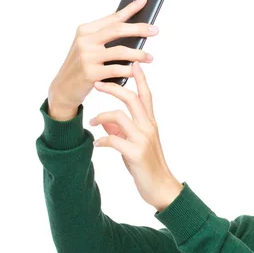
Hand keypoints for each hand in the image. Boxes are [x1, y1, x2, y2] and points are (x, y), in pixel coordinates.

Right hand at [48, 0, 157, 113]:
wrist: (64, 87)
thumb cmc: (81, 66)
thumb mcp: (88, 48)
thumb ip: (105, 39)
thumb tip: (133, 33)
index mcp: (85, 30)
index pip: (112, 17)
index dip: (130, 9)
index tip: (144, 1)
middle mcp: (85, 40)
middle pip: (118, 30)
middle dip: (139, 29)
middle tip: (155, 30)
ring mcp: (87, 56)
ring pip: (120, 51)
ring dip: (139, 54)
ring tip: (150, 57)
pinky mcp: (91, 73)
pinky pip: (117, 70)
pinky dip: (129, 70)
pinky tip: (137, 72)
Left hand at [89, 61, 181, 209]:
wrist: (161, 188)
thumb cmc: (148, 167)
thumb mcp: (136, 145)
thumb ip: (123, 131)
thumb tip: (107, 123)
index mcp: (150, 124)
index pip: (146, 96)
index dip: (140, 79)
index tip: (132, 64)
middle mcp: (148, 128)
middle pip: (132, 99)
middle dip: (113, 88)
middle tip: (97, 83)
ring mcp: (143, 140)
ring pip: (120, 116)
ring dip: (102, 116)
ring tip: (92, 121)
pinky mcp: (135, 154)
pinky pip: (113, 140)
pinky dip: (101, 141)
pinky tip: (97, 146)